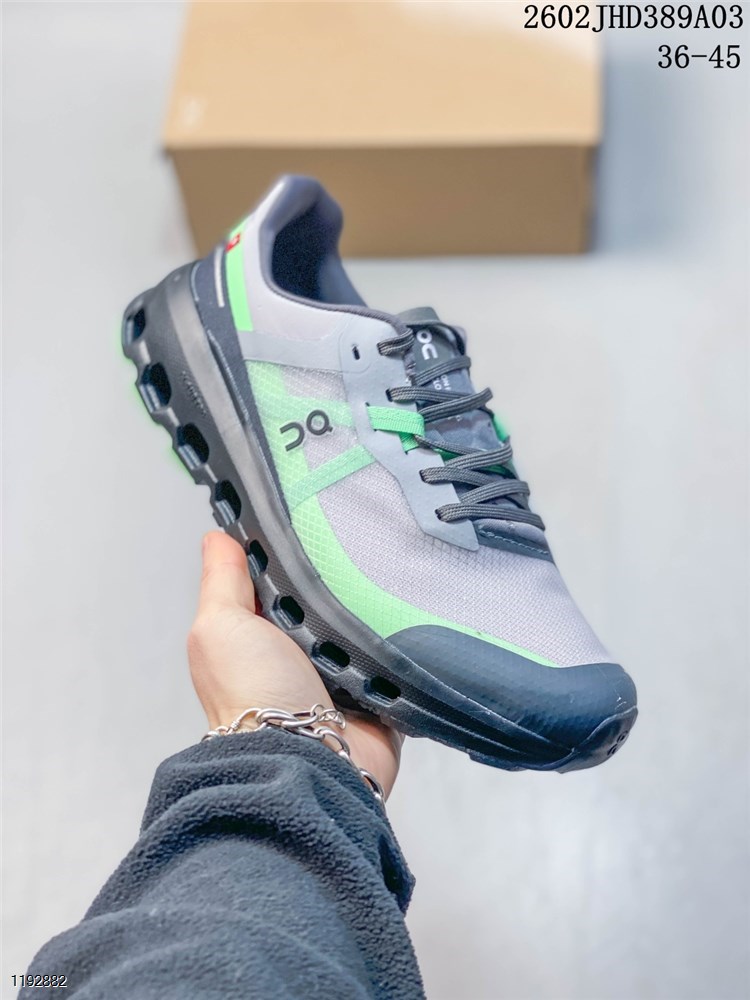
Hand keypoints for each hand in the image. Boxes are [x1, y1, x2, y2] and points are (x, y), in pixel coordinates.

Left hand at [187, 532, 402, 798]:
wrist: (304, 761)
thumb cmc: (251, 698)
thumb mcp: (221, 624)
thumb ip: (222, 580)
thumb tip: (216, 536)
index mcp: (255, 636)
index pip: (275, 580)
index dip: (288, 552)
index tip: (309, 518)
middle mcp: (295, 655)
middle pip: (324, 600)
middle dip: (339, 580)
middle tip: (357, 549)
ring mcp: (337, 677)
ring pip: (362, 626)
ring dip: (371, 613)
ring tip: (384, 585)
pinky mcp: (375, 696)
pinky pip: (396, 658)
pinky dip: (400, 645)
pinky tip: (406, 622)